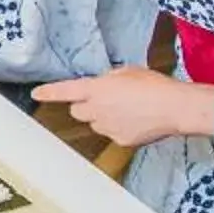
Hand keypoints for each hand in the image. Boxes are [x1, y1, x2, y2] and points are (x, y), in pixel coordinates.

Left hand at [32, 67, 213, 147]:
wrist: (175, 107)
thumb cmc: (154, 85)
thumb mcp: (127, 72)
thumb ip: (109, 80)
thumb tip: (105, 86)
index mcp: (95, 89)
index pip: (64, 91)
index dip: (49, 92)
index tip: (37, 94)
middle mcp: (96, 110)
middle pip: (77, 111)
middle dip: (85, 106)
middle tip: (103, 100)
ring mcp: (107, 128)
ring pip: (96, 123)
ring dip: (104, 117)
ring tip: (129, 109)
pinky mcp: (120, 140)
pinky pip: (113, 134)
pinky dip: (121, 128)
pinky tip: (139, 121)